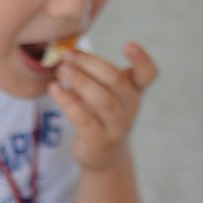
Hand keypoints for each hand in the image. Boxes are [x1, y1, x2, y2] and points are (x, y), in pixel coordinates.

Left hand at [48, 42, 156, 171]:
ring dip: (80, 81)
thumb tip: (67, 53)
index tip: (129, 45)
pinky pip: (83, 119)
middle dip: (90, 64)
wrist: (103, 157)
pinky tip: (54, 89)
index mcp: (135, 90)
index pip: (147, 74)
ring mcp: (116, 127)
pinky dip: (68, 102)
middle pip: (116, 80)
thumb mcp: (104, 92)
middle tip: (67, 55)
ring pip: (101, 100)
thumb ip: (93, 73)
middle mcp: (130, 108)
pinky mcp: (98, 141)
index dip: (141, 59)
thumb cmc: (101, 116)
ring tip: (61, 70)